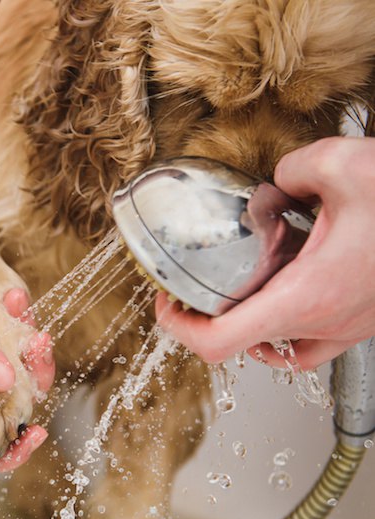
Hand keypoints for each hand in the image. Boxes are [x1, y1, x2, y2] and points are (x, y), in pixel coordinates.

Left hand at [156, 137, 374, 369]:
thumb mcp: (342, 165)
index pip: (219, 343)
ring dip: (244, 325)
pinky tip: (280, 296)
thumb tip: (279, 180)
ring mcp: (344, 330)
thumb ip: (291, 168)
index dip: (179, 328)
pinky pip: (308, 344)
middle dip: (206, 317)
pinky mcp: (360, 323)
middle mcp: (323, 324)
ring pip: (275, 349)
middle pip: (239, 345)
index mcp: (306, 297)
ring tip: (232, 291)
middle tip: (192, 286)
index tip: (166, 303)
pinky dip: (282, 330)